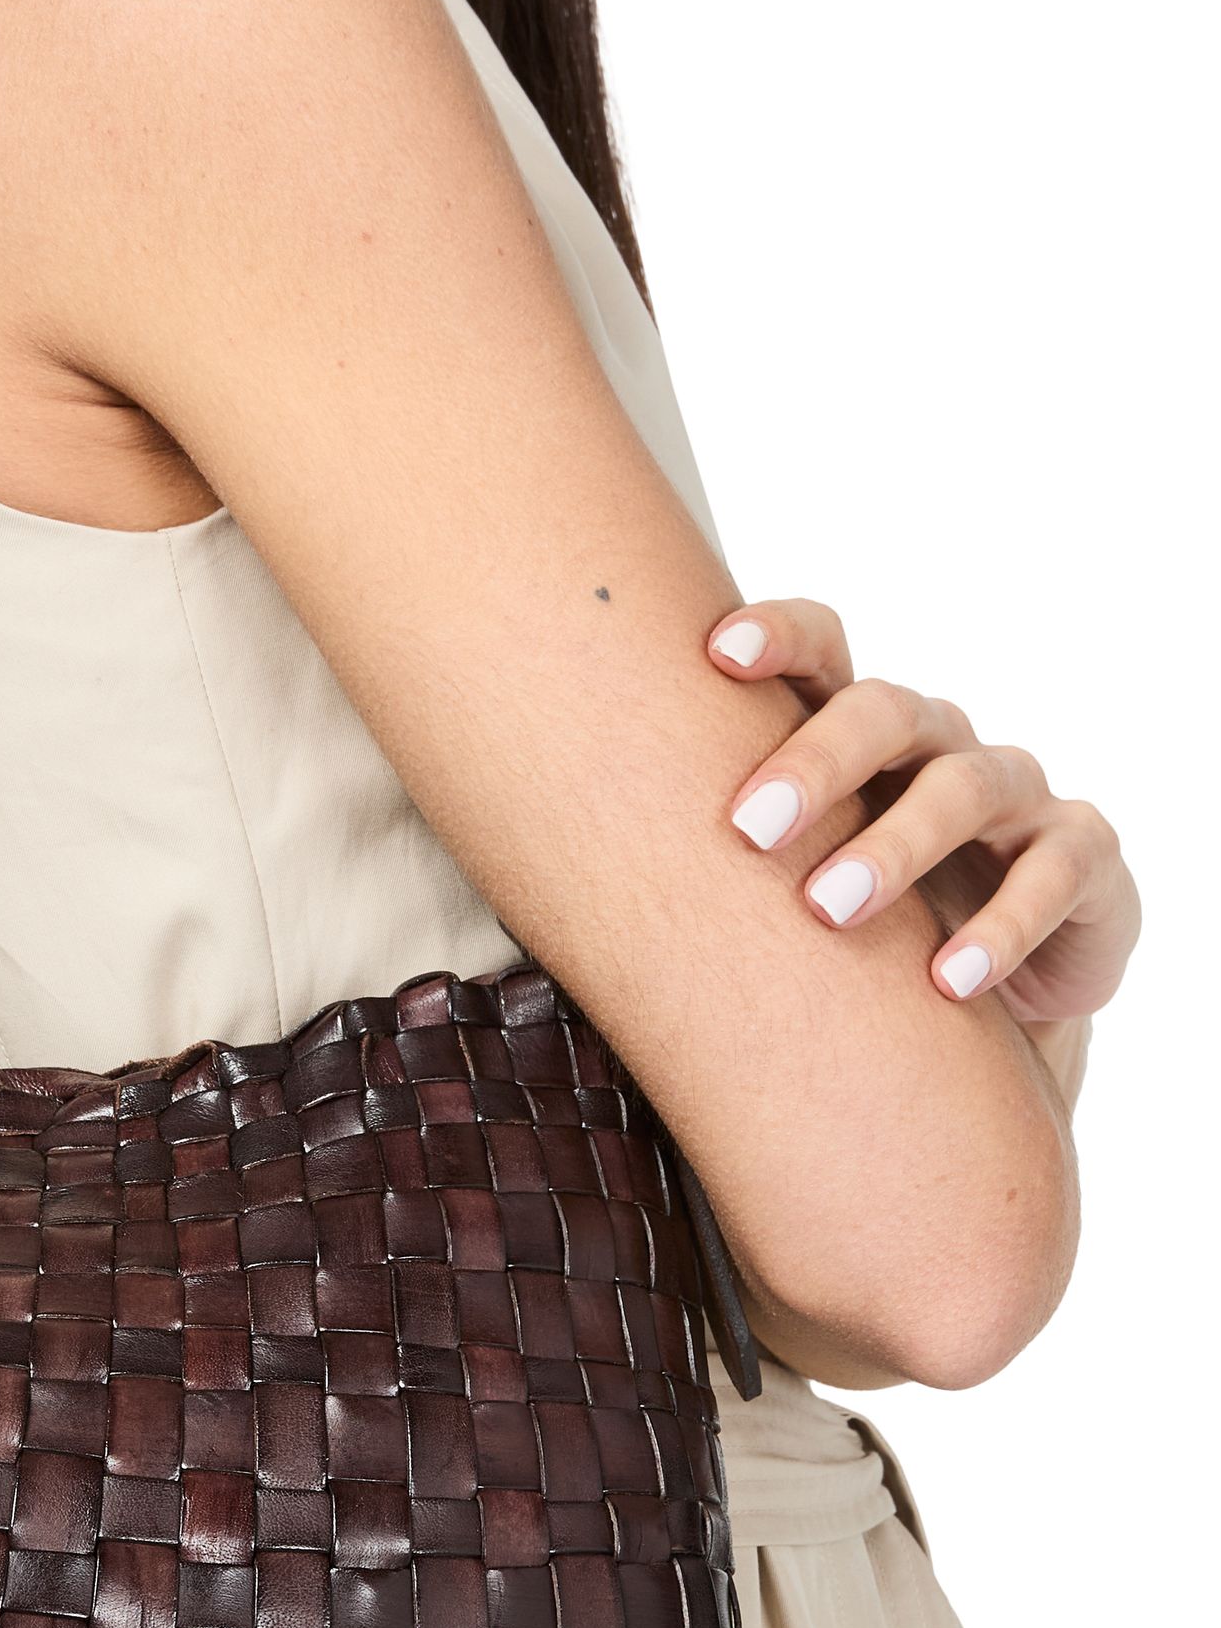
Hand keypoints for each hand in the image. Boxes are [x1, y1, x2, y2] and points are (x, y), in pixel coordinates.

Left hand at [707, 598, 1139, 1021]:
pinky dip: (1002, 927)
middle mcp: (938, 743)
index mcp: (861, 730)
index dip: (779, 639)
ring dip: (896, 846)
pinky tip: (948, 980)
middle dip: (816, 761)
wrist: (999, 987)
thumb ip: (715, 845)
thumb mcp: (791, 874)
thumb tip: (544, 847)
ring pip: (965, 788)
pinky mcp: (1083, 860)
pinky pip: (1053, 875)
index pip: (825, 650)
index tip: (714, 652)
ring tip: (828, 911)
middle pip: (887, 712)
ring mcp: (1017, 796)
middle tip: (746, 827)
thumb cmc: (864, 916)